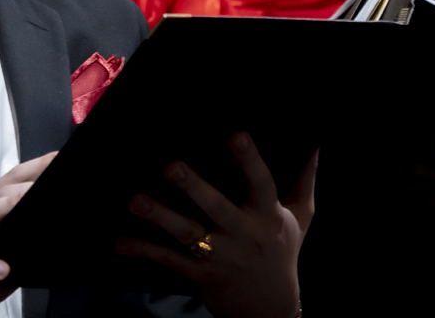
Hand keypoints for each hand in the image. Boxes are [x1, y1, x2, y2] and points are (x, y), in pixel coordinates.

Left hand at [116, 133, 316, 317]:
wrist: (270, 311)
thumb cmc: (283, 253)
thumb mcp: (300, 217)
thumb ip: (304, 179)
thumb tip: (315, 143)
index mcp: (268, 216)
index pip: (262, 183)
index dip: (250, 160)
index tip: (237, 134)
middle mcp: (243, 234)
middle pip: (217, 208)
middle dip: (194, 187)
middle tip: (171, 166)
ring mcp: (220, 256)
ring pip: (187, 234)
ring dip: (159, 216)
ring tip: (135, 200)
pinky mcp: (200, 275)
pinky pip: (168, 260)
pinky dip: (142, 250)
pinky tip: (119, 242)